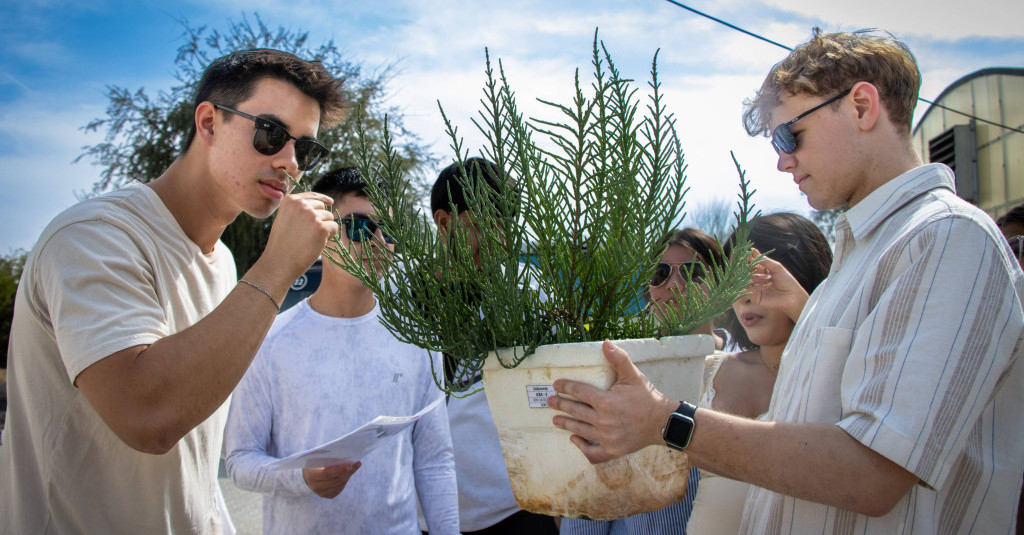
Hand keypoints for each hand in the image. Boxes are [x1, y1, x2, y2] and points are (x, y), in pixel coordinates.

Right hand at [262, 191, 338, 279]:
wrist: (279, 262)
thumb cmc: (282, 244)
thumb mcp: (286, 219)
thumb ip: (299, 210)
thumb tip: (321, 204)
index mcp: (290, 200)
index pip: (313, 195)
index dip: (323, 199)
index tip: (331, 202)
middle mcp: (301, 204)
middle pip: (323, 207)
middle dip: (321, 219)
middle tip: (310, 234)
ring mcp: (311, 215)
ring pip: (329, 217)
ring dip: (325, 228)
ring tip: (310, 240)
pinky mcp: (321, 227)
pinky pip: (334, 227)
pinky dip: (330, 236)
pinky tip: (318, 243)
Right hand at [302, 461, 360, 498]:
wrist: (305, 477)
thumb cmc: (313, 464)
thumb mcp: (316, 459)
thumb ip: (326, 458)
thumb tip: (344, 455)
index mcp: (311, 476)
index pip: (327, 473)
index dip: (339, 469)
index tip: (350, 465)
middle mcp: (316, 487)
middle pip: (335, 479)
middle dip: (346, 472)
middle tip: (355, 464)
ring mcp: (322, 493)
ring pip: (339, 484)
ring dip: (347, 475)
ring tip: (354, 466)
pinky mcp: (328, 495)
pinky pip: (340, 488)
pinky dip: (345, 479)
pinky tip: (349, 473)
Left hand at [548, 341, 677, 463]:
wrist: (663, 422)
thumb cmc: (647, 397)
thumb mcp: (633, 376)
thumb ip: (618, 359)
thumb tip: (605, 343)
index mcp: (606, 401)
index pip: (580, 392)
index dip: (566, 387)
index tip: (556, 385)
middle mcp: (603, 421)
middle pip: (575, 411)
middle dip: (560, 405)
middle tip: (549, 401)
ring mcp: (607, 438)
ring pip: (580, 430)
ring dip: (565, 424)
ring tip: (555, 420)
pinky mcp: (612, 450)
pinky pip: (592, 452)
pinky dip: (581, 446)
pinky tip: (574, 439)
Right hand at [746, 248, 808, 322]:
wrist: (793, 296)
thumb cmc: (787, 281)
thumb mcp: (776, 267)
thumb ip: (764, 260)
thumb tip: (753, 250)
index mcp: (763, 271)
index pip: (753, 264)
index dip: (749, 259)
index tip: (746, 253)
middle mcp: (758, 279)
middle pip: (748, 271)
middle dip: (746, 267)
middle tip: (745, 262)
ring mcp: (756, 288)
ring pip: (747, 280)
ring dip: (751, 275)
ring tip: (757, 274)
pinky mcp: (755, 297)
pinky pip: (749, 290)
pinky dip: (751, 285)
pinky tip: (757, 282)